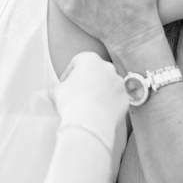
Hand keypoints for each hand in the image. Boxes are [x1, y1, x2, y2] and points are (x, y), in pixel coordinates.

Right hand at [52, 52, 128, 182]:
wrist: (90, 122)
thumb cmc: (72, 102)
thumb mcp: (57, 91)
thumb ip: (59, 87)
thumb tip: (56, 92)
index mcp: (90, 60)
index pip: (77, 61)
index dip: (69, 73)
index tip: (64, 84)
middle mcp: (108, 67)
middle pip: (95, 71)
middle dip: (87, 81)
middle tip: (77, 94)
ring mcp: (119, 83)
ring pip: (107, 85)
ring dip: (99, 92)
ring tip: (88, 105)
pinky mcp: (125, 98)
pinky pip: (115, 99)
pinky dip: (108, 104)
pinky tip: (98, 113)